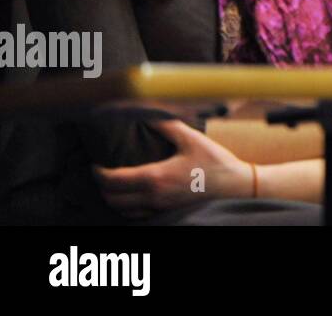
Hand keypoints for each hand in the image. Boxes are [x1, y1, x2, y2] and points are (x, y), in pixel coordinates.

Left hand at [92, 119, 251, 218]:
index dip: (98, 172)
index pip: (112, 180)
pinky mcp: (166, 213)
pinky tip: (131, 196)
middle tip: (101, 172)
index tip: (95, 163)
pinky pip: (135, 216)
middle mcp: (152, 197)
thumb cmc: (215, 162)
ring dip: (111, 198)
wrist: (236, 185)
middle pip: (111, 198)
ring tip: (113, 184)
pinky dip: (126, 207)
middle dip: (101, 186)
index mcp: (155, 177)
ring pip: (121, 210)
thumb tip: (147, 115)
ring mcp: (159, 208)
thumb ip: (166, 126)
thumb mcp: (192, 138)